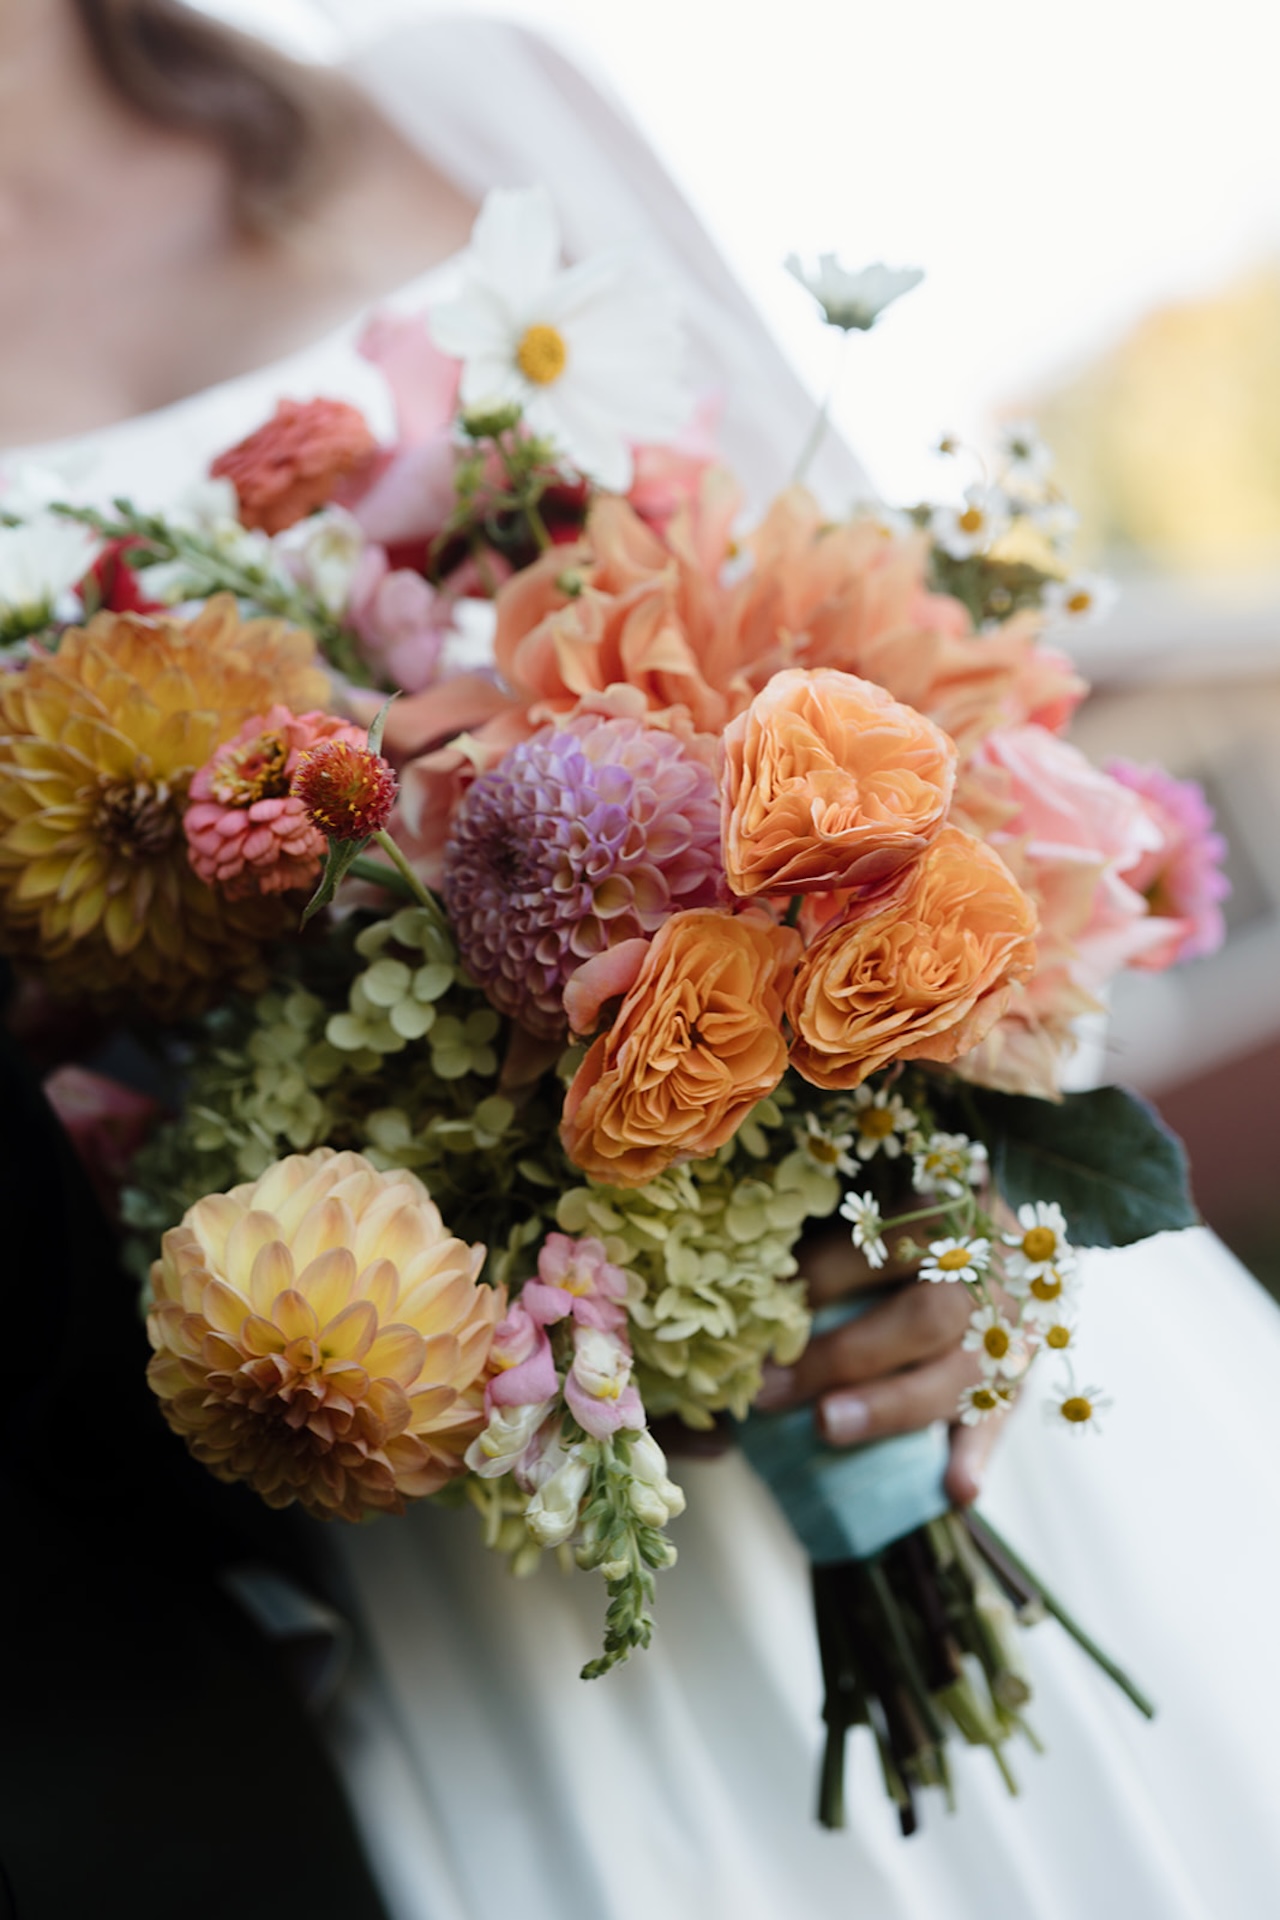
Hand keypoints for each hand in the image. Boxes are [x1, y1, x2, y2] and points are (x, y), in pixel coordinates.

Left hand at [755, 1220, 1010, 1504]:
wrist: (1009, 1244)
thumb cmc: (922, 1229)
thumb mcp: (888, 1213)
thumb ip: (834, 1244)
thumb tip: (757, 1286)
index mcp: (950, 1218)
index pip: (884, 1248)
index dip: (820, 1278)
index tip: (762, 1312)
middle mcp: (988, 1276)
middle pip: (923, 1317)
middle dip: (845, 1354)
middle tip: (774, 1387)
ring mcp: (1010, 1333)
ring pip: (959, 1375)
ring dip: (891, 1406)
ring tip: (827, 1425)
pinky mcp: (1017, 1381)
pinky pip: (999, 1421)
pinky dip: (975, 1456)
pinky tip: (956, 1491)